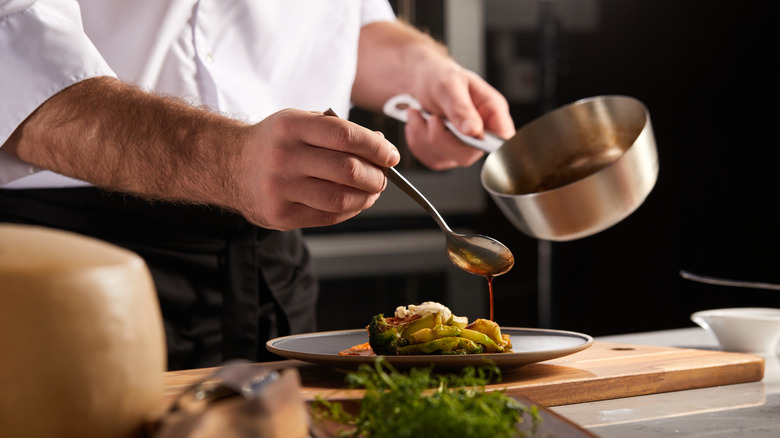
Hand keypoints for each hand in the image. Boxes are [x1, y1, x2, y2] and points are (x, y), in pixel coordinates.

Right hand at [231, 109, 399, 230]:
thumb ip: (339, 132)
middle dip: (376, 176)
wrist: (227, 165)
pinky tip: (353, 202)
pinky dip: (350, 210)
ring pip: (341, 198)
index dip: (376, 148)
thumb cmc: (275, 142)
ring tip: (371, 191)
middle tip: (382, 177)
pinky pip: (328, 217)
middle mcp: (283, 157)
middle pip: (348, 170)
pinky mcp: (279, 215)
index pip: (346, 136)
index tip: (391, 156)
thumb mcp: (301, 123)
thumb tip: (381, 147)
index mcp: (291, 126)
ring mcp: (279, 188)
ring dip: (367, 197)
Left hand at [405, 64, 514, 169]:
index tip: (465, 136)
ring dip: (424, 137)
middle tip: (432, 118)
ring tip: (419, 114)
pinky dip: (417, 140)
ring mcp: (463, 145)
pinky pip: (431, 158)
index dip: (490, 145)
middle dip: (442, 139)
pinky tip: (418, 123)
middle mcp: (480, 132)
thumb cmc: (439, 76)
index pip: (504, 138)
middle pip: (469, 155)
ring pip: (446, 158)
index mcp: (492, 111)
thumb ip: (461, 108)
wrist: (420, 80)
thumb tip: (474, 131)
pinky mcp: (445, 153)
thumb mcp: (449, 85)